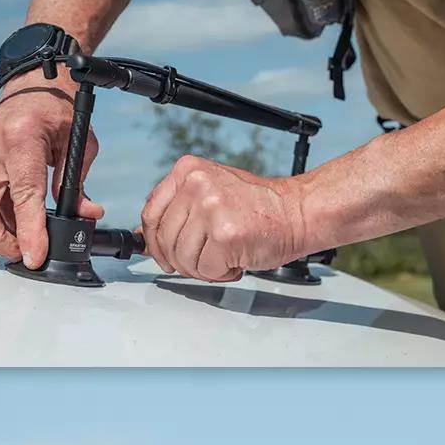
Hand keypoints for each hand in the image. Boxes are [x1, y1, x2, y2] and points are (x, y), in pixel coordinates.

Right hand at [0, 76, 102, 268]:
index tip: (35, 256)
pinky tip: (14, 230)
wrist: (34, 83)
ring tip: (21, 246)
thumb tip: (85, 215)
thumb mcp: (81, 145)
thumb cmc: (58, 109)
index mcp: (23, 137)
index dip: (28, 230)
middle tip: (21, 256)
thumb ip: (79, 184)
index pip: (24, 193)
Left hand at [138, 154, 304, 281]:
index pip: (151, 213)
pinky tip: (235, 262)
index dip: (154, 242)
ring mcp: (210, 209)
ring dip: (203, 269)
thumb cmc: (261, 208)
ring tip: (224, 259)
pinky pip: (205, 269)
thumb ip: (180, 211)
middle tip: (204, 261)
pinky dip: (220, 274)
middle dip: (182, 260)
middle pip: (165, 240)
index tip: (162, 255)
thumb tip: (145, 237)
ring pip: (183, 258)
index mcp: (188, 170)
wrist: (298, 214)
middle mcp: (196, 185)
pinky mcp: (225, 235)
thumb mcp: (212, 194)